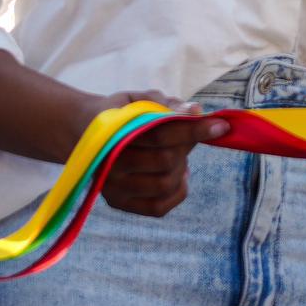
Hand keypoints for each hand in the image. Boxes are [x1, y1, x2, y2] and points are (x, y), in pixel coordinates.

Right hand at [90, 93, 201, 219]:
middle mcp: (109, 164)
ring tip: (177, 153)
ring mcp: (112, 188)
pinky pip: (160, 207)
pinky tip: (175, 173)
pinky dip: (177, 191)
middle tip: (188, 135)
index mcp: (113, 132)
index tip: (222, 125)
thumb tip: (196, 112)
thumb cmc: (120, 112)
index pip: (162, 134)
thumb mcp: (140, 98)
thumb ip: (166, 104)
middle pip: (166, 160)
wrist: (83, 131)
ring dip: (181, 167)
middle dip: (187, 145)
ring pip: (165, 185)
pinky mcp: (119, 203)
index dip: (195, 130)